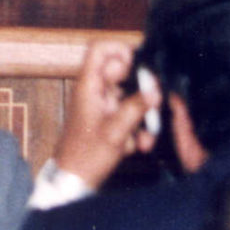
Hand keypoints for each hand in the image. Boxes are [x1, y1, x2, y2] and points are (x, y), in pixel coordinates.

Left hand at [55, 41, 158, 187]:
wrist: (74, 181)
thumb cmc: (87, 156)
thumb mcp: (115, 131)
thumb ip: (135, 108)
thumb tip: (155, 89)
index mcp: (88, 85)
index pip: (99, 49)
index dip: (120, 50)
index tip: (139, 67)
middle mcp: (94, 91)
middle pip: (121, 73)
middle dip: (141, 90)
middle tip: (153, 105)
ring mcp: (101, 105)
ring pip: (128, 97)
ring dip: (141, 115)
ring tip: (145, 136)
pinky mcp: (108, 119)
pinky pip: (127, 114)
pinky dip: (136, 128)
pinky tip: (138, 146)